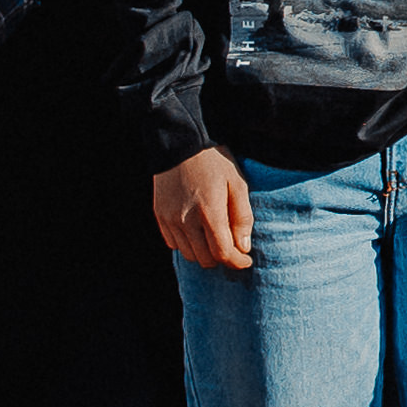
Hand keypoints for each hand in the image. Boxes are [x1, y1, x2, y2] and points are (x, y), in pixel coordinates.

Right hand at [151, 148, 254, 271]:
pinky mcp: (160, 217)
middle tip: (232, 246)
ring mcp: (170, 220)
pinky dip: (188, 244)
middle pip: (206, 259)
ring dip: (204, 252)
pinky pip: (174, 244)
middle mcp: (186, 220)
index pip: (222, 253)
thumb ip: (242, 217)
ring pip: (189, 255)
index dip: (237, 262)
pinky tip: (197, 230)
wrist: (180, 144)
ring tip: (214, 237)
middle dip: (222, 257)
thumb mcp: (237, 183)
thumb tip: (243, 247)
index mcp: (209, 212)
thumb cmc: (213, 162)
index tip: (246, 259)